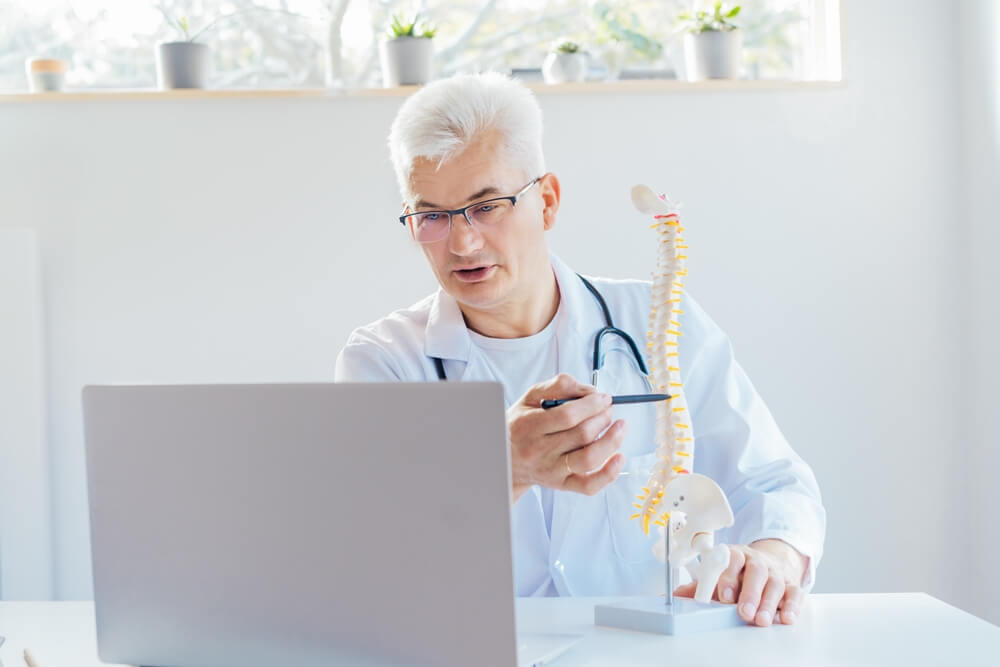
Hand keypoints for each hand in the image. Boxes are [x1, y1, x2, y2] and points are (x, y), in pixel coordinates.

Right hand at [507, 373, 627, 502]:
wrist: (506, 458)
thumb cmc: (521, 425)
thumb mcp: (531, 397)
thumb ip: (558, 386)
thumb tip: (589, 391)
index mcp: (529, 426)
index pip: (567, 416)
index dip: (591, 405)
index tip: (603, 398)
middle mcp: (540, 451)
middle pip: (582, 435)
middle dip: (603, 417)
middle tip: (609, 409)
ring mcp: (551, 470)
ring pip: (588, 459)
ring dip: (611, 441)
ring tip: (620, 426)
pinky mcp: (561, 485)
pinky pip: (589, 485)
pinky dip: (609, 473)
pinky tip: (619, 457)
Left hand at [673, 539, 807, 626]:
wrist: (770, 562)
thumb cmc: (739, 573)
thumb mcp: (720, 575)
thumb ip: (701, 586)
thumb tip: (676, 596)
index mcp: (736, 556)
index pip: (732, 561)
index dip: (727, 576)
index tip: (723, 595)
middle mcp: (757, 562)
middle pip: (756, 572)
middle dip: (750, 593)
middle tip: (743, 612)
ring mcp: (776, 573)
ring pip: (775, 584)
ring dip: (769, 603)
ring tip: (761, 620)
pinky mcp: (791, 585)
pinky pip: (795, 593)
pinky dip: (792, 606)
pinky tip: (787, 618)